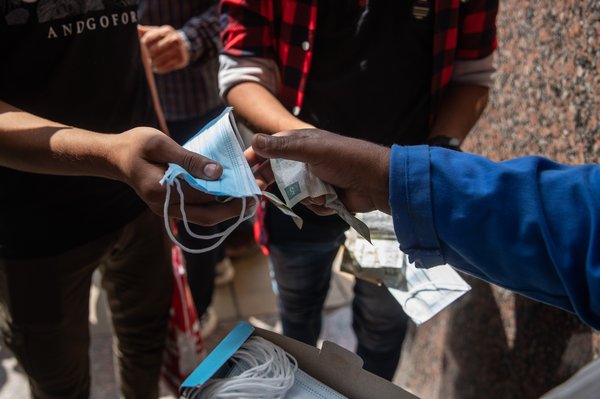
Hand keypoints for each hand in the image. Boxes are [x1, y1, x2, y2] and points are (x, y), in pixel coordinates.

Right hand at [111, 127, 246, 224]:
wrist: (114, 157)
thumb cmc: (135, 145)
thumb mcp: (160, 143)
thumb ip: (189, 159)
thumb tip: (217, 172)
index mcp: (162, 190)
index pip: (203, 198)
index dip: (229, 195)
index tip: (250, 188)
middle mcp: (165, 206)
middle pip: (207, 216)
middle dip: (234, 209)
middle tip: (256, 198)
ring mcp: (167, 209)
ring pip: (204, 216)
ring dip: (226, 209)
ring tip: (248, 197)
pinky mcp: (171, 206)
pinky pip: (197, 210)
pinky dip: (215, 204)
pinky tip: (230, 194)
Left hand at [138, 25, 189, 73]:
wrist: (184, 47)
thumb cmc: (165, 39)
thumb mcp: (158, 33)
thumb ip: (147, 32)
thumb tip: (137, 28)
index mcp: (167, 30)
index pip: (150, 37)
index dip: (143, 44)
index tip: (141, 49)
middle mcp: (175, 38)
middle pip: (156, 48)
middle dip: (149, 55)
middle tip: (146, 59)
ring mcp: (180, 49)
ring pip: (161, 58)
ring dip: (154, 63)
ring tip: (151, 64)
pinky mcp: (182, 60)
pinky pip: (167, 66)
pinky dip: (160, 69)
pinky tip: (157, 68)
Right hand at [247, 129, 391, 213]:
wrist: (377, 182)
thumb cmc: (346, 158)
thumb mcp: (312, 150)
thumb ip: (282, 148)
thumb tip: (254, 140)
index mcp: (300, 144)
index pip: (267, 149)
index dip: (253, 158)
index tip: (238, 170)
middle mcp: (304, 161)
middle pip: (275, 174)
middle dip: (271, 183)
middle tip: (259, 189)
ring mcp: (314, 180)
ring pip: (292, 193)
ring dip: (304, 196)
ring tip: (319, 192)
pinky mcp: (323, 196)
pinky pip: (309, 205)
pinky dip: (318, 205)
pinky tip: (331, 200)